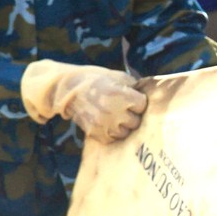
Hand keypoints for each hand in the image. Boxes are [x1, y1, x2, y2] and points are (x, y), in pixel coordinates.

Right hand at [21, 59, 147, 142]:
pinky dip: (112, 132)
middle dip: (131, 114)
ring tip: (115, 116)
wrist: (68, 89)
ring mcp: (104, 124)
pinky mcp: (96, 133)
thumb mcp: (117, 76)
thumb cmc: (96, 80)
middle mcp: (114, 112)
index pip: (142, 105)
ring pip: (125, 133)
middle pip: (136, 122)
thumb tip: (148, 94)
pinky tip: (107, 122)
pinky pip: (113, 139)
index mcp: (121, 96)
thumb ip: (134, 86)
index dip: (137, 101)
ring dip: (123, 125)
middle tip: (122, 108)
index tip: (130, 98)